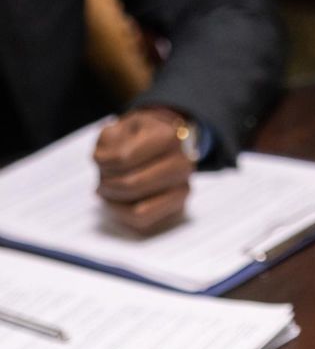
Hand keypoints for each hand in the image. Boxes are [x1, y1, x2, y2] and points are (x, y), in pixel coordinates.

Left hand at [93, 106, 194, 233]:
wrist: (167, 147)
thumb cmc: (141, 136)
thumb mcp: (122, 125)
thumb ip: (109, 138)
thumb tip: (102, 161)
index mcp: (169, 137)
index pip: (124, 159)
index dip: (104, 162)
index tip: (99, 160)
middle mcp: (182, 165)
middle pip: (131, 186)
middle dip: (109, 184)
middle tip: (102, 181)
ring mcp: (182, 190)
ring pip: (138, 211)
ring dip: (115, 202)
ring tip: (108, 190)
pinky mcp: (178, 211)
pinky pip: (143, 223)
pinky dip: (123, 214)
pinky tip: (117, 202)